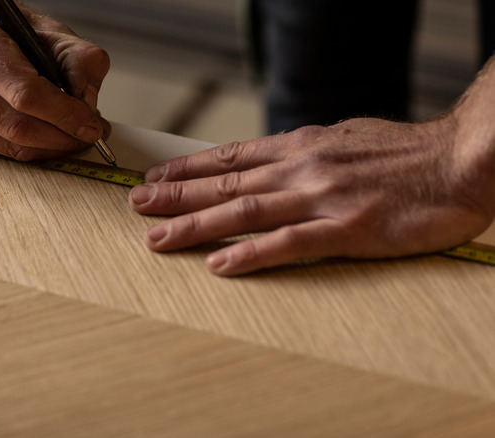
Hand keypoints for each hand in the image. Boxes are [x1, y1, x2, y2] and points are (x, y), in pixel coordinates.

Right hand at [0, 0, 109, 159]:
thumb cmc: (4, 31)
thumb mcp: (48, 31)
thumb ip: (78, 59)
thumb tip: (87, 103)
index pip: (25, 93)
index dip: (65, 115)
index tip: (92, 125)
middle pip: (17, 127)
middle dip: (62, 137)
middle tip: (89, 134)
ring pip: (9, 146)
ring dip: (50, 148)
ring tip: (73, 136)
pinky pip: (0, 152)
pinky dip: (31, 150)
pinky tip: (47, 136)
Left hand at [129, 117, 494, 274]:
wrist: (461, 162)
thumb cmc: (406, 154)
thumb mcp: (344, 139)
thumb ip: (304, 154)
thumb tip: (271, 163)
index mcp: (302, 147)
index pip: (231, 157)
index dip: (187, 167)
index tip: (154, 175)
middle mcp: (303, 169)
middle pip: (225, 184)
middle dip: (176, 195)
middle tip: (136, 204)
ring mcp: (322, 199)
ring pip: (245, 212)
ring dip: (196, 225)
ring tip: (158, 237)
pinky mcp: (348, 230)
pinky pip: (290, 244)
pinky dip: (251, 254)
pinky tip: (219, 265)